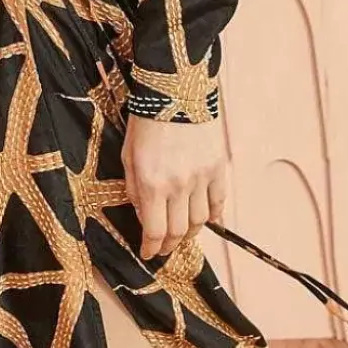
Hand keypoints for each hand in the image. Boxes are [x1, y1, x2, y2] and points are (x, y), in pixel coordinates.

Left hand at [121, 113, 228, 260]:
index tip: (148, 253)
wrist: (175, 93)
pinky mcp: (217, 168)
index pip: (154, 230)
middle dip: (169, 245)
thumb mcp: (129, 158)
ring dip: (191, 234)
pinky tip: (209, 223)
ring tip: (182, 235)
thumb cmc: (146, 124)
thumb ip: (135, 191)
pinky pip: (218, 201)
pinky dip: (214, 217)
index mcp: (153, 184)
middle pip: (179, 231)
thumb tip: (143, 216)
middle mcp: (179, 186)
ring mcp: (201, 178)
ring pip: (200, 221)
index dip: (151, 247)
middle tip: (163, 248)